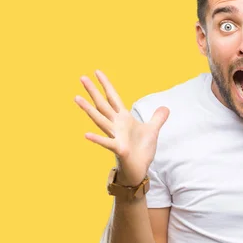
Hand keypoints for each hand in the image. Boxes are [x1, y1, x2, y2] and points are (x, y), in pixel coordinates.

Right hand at [75, 70, 169, 185]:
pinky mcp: (119, 149)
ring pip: (100, 120)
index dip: (106, 85)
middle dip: (93, 91)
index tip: (97, 72)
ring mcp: (115, 136)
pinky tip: (86, 134)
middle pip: (103, 105)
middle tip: (82, 77)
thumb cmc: (142, 151)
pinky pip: (107, 143)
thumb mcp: (152, 131)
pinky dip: (97, 139)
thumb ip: (157, 118)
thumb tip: (165, 108)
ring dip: (88, 109)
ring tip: (76, 98)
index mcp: (123, 119)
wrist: (139, 170)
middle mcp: (116, 125)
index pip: (113, 98)